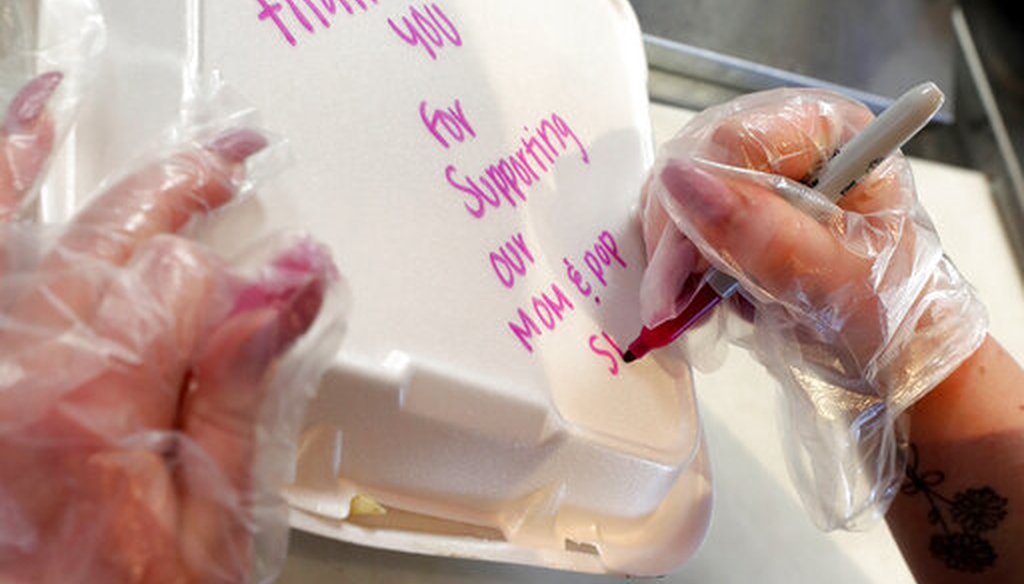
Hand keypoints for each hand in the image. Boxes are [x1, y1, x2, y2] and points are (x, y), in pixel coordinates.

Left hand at [0, 73, 341, 581]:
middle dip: (183, 187)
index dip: (243, 280)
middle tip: (234, 164)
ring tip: (115, 124)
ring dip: (70, 162)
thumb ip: (241, 394)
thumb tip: (285, 289)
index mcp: (86, 407)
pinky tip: (23, 140)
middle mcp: (7, 372)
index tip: (282, 282)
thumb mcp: (210, 523)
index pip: (182, 283)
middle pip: (110, 235)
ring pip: (18, 220)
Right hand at [639, 88, 986, 526]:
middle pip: (698, 163)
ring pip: (686, 194)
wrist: (904, 359)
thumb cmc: (895, 317)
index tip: (677, 275)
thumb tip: (681, 179)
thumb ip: (762, 232)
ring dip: (674, 258)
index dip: (694, 204)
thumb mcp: (834, 280)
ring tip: (681, 310)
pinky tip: (696, 301)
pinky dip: (685, 267)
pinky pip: (692, 223)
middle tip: (667, 303)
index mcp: (834, 135)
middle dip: (676, 237)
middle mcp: (795, 143)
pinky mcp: (749, 210)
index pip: (732, 141)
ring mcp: (768, 176)